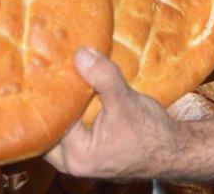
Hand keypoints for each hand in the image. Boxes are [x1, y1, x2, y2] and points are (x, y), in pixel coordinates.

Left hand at [45, 48, 180, 179]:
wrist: (172, 150)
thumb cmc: (151, 134)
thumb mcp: (127, 102)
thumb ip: (104, 78)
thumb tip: (80, 54)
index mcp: (76, 155)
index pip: (49, 120)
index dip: (46, 93)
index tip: (43, 65)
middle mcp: (71, 160)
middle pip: (45, 127)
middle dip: (45, 100)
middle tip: (41, 67)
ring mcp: (77, 155)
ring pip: (55, 126)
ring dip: (57, 103)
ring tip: (53, 72)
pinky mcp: (85, 147)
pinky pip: (67, 126)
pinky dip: (68, 108)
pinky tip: (69, 85)